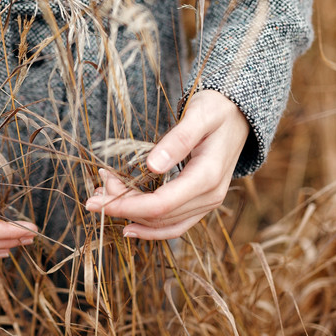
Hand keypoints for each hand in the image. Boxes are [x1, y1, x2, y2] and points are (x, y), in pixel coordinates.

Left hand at [84, 90, 249, 239]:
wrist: (240, 115)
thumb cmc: (217, 109)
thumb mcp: (199, 114)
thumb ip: (178, 139)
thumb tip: (153, 165)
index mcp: (208, 176)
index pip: (160, 204)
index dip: (126, 206)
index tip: (95, 200)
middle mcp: (210, 197)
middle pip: (158, 216)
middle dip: (121, 206)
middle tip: (96, 187)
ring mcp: (207, 203)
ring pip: (163, 224)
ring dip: (131, 215)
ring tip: (104, 198)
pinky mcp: (201, 203)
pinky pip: (174, 225)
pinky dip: (149, 226)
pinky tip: (127, 225)